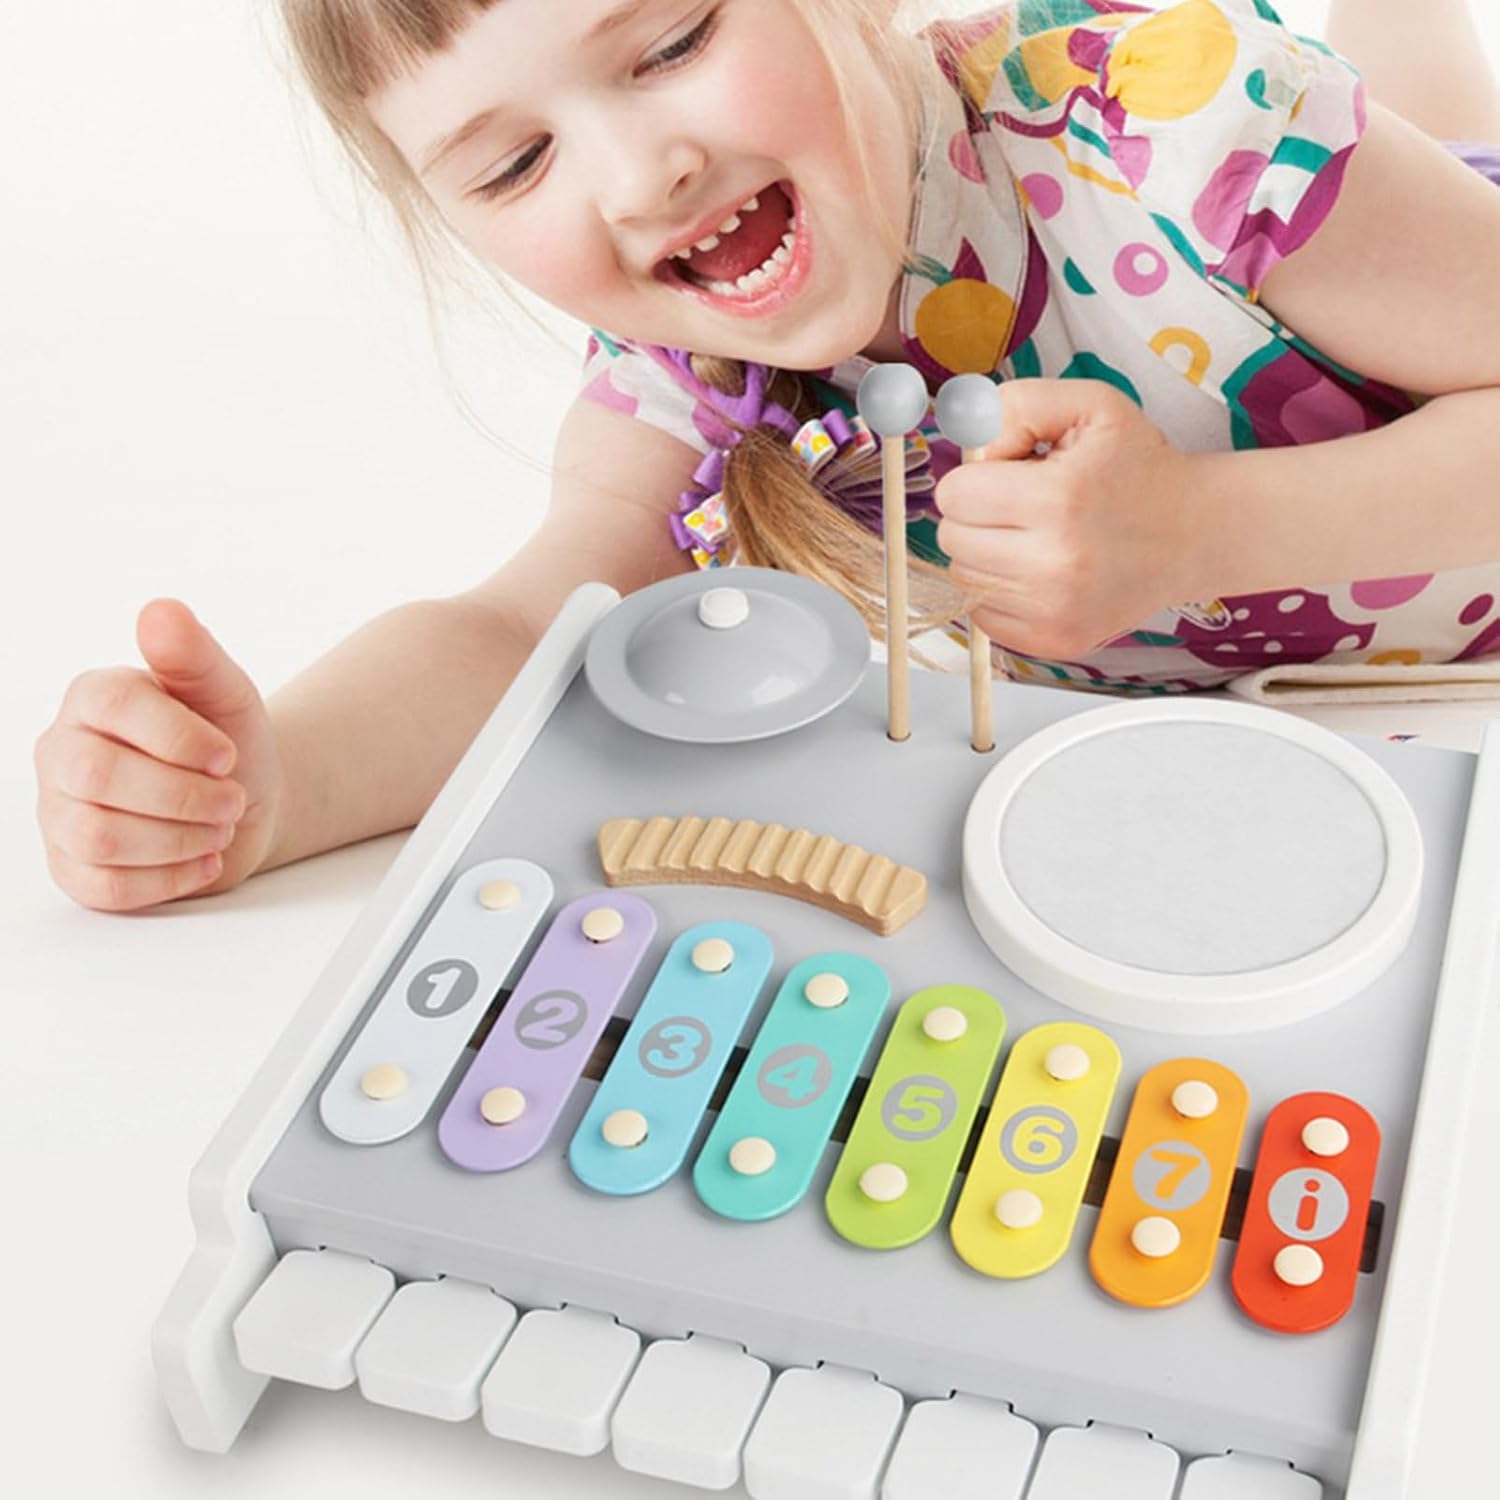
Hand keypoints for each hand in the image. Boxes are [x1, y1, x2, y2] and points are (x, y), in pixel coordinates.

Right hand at [34, 599, 285, 910]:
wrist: (244, 802)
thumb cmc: (226, 739)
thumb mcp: (225, 691)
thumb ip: (194, 655)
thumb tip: (162, 611)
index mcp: (93, 697)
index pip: (114, 710)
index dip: (179, 739)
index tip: (227, 755)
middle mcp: (62, 751)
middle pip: (99, 778)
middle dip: (183, 796)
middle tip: (232, 799)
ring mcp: (59, 812)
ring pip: (99, 837)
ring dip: (180, 839)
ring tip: (220, 827)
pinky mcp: (74, 868)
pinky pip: (105, 886)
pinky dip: (169, 879)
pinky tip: (203, 859)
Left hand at [933, 379, 1197, 659]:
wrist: (1194, 533)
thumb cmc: (1138, 465)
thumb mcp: (1087, 405)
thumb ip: (1014, 404)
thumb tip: (963, 433)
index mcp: (1058, 500)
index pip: (954, 494)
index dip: (976, 477)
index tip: (1013, 475)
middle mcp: (1054, 564)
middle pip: (952, 539)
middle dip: (978, 516)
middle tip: (1025, 506)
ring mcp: (1054, 611)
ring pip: (964, 579)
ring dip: (987, 555)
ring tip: (1036, 537)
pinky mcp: (1056, 641)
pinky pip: (984, 617)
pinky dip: (1001, 593)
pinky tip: (1039, 571)